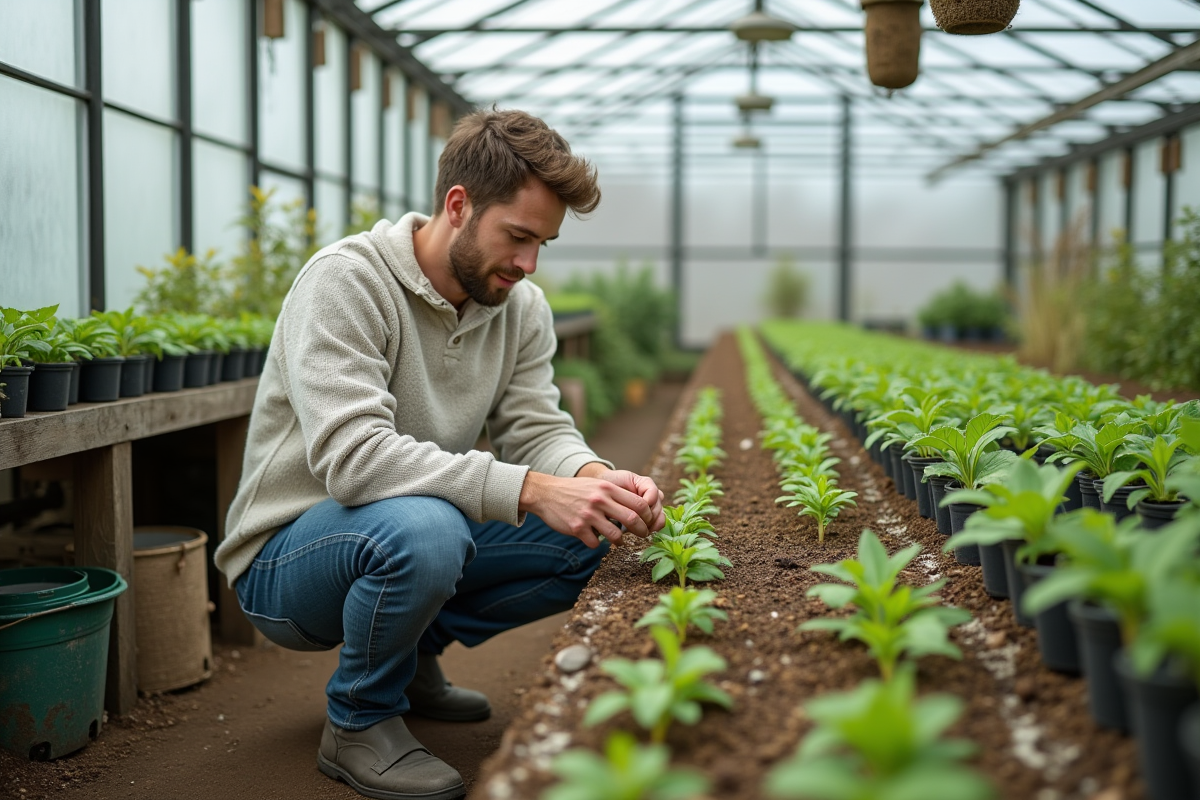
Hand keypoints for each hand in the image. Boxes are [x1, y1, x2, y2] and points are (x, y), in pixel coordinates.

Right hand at [519, 468, 661, 548]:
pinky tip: (594, 538)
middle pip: (632, 519)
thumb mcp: (597, 485)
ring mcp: (588, 515)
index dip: (648, 515)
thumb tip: (638, 507)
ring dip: (621, 541)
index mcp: (607, 488)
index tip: (648, 521)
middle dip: (642, 531)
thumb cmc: (575, 490)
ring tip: (619, 541)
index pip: (639, 503)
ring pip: (616, 535)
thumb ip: (615, 494)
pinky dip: (598, 543)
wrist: (546, 493)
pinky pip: (596, 543)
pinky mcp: (577, 528)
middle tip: (643, 535)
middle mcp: (600, 500)